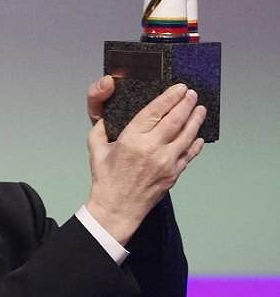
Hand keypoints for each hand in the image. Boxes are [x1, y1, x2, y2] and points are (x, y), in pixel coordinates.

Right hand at [86, 83, 205, 244]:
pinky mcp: (174, 174)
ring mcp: (166, 162)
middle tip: (192, 94)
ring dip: (196, 119)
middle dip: (187, 103)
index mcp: (132, 139)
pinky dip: (196, 143)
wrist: (117, 208)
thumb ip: (101, 127)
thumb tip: (107, 113)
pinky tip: (199, 135)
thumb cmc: (106, 180)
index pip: (156, 111)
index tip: (179, 88)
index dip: (170, 96)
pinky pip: (190, 154)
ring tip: (200, 109)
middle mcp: (152, 148)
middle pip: (176, 119)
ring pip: (188, 135)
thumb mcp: (95, 149)